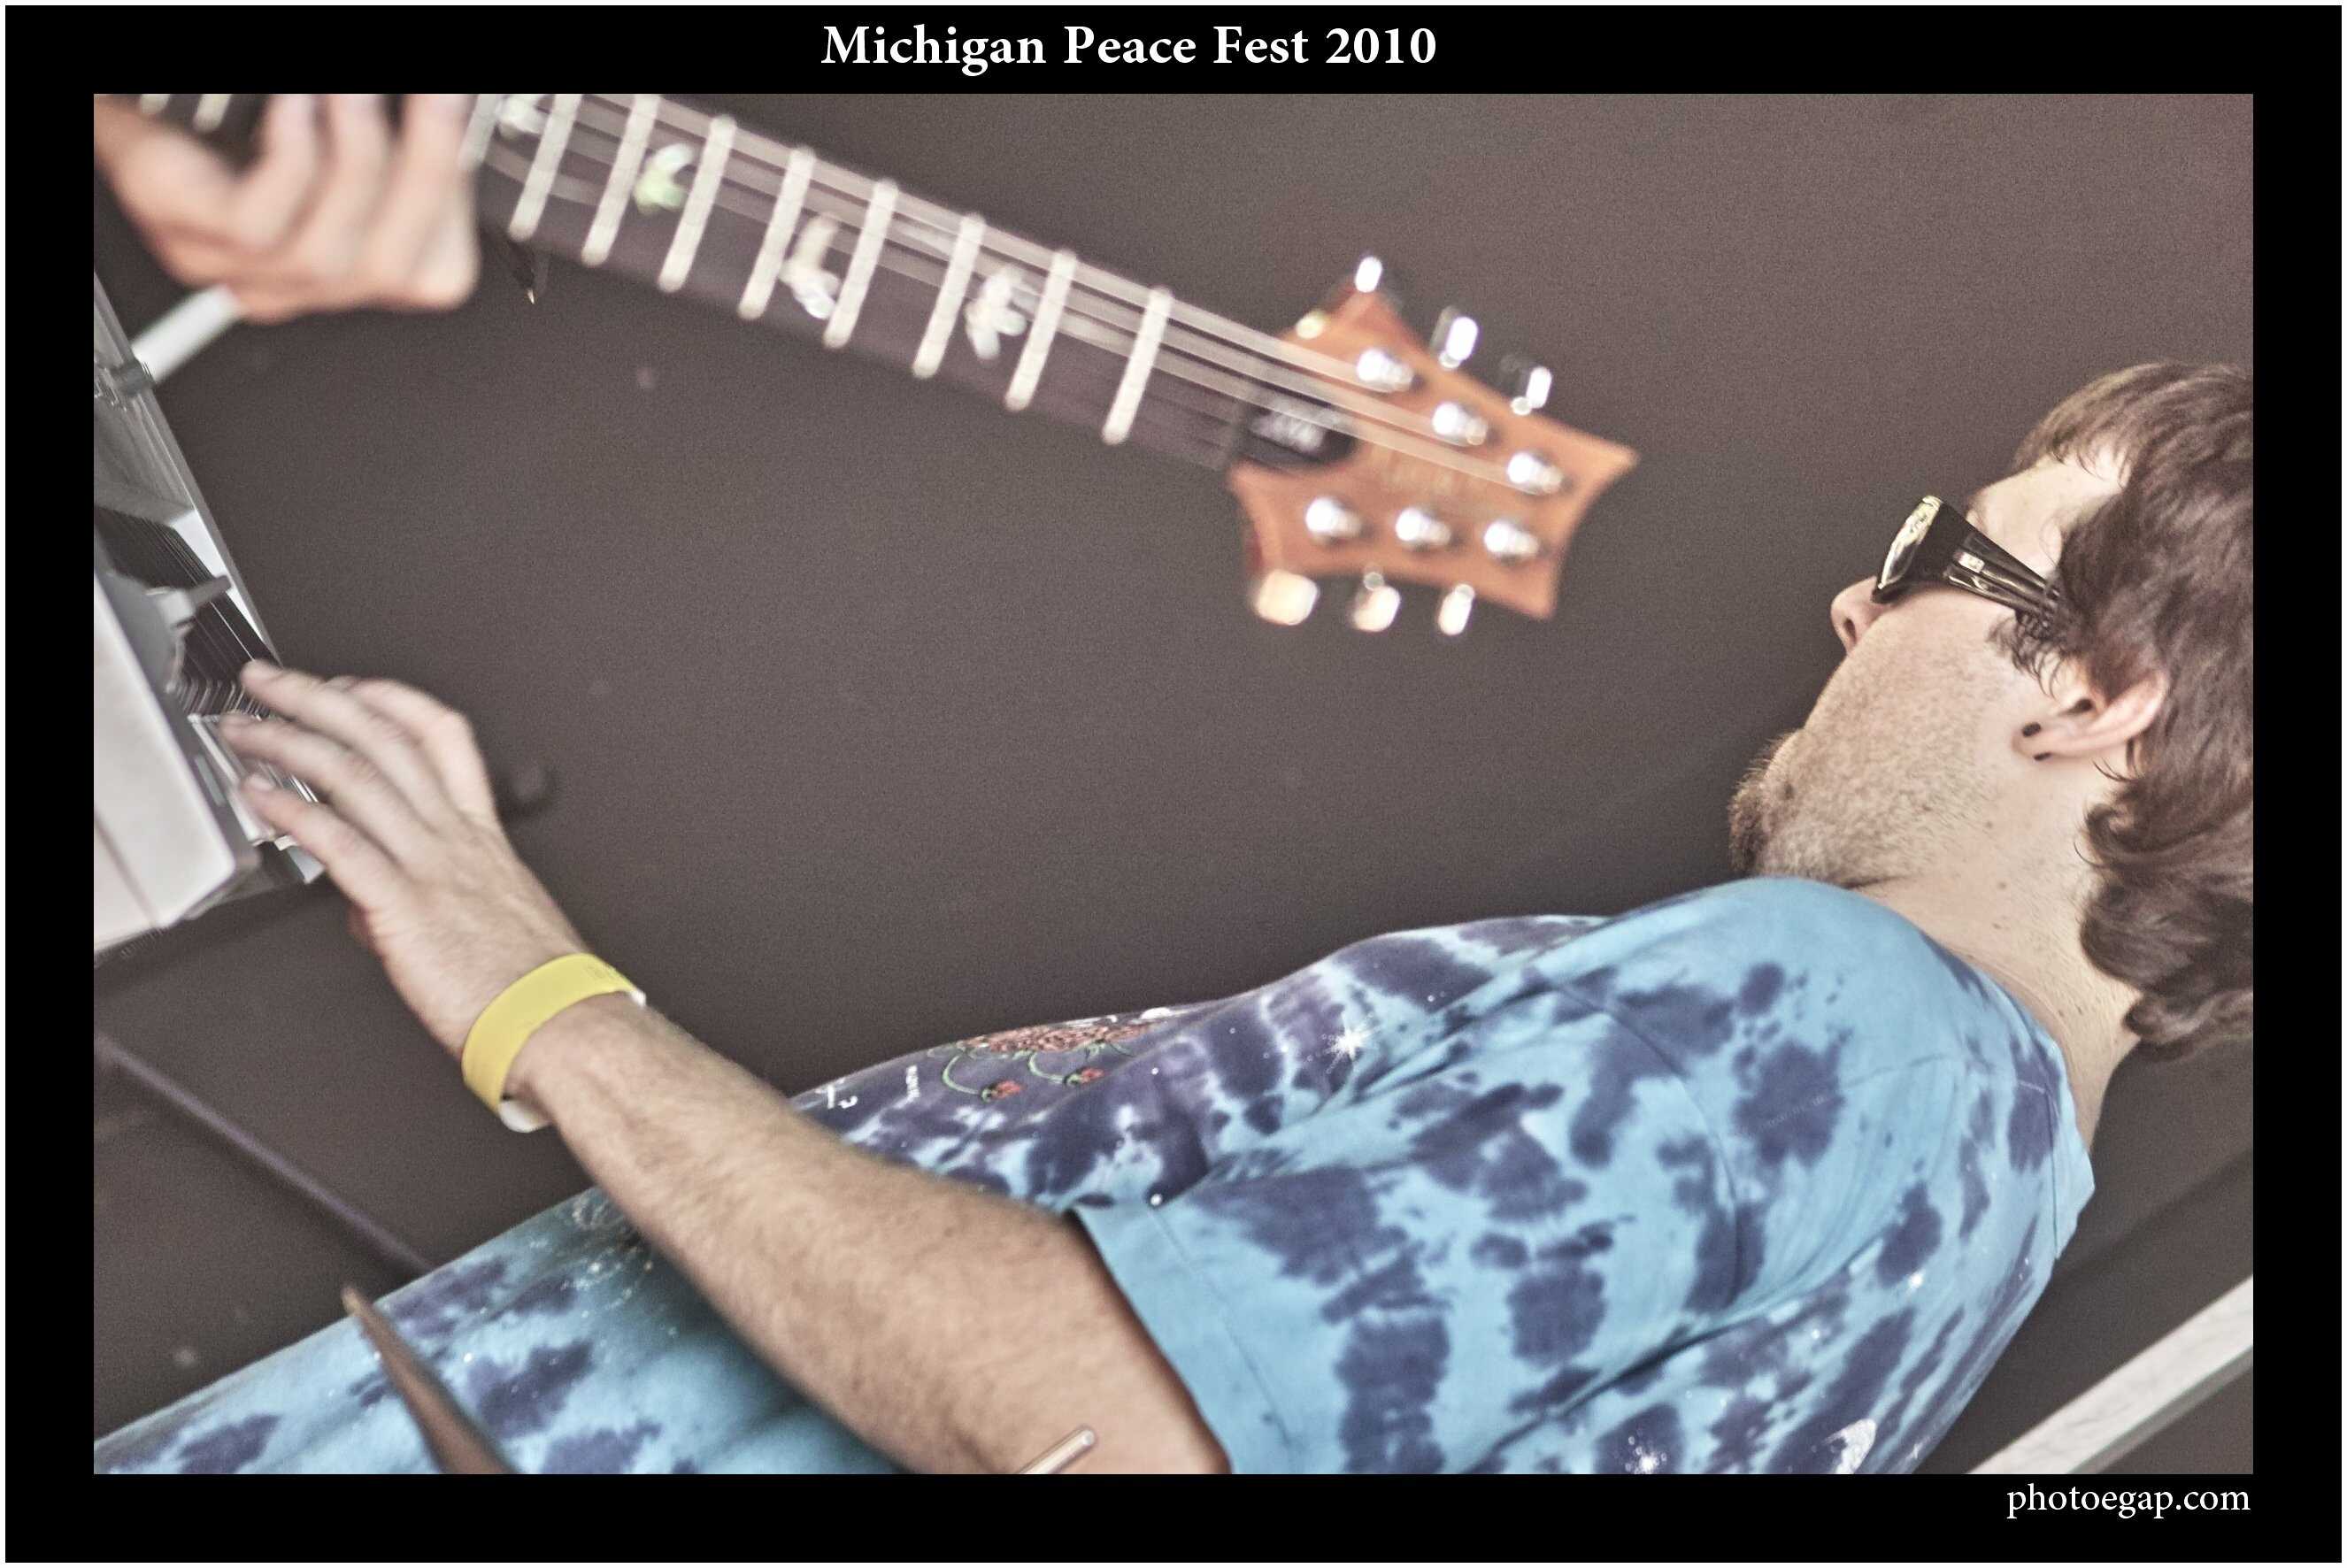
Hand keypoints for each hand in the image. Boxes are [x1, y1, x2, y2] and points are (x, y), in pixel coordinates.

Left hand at [92, 94, 480, 323]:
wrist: (148, 107)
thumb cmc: (243, 119)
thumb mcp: (348, 138)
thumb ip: (406, 145)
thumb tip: (467, 122)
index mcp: (357, 267)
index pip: (435, 276)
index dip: (455, 205)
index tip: (460, 120)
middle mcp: (306, 285)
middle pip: (388, 269)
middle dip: (423, 176)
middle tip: (434, 100)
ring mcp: (244, 275)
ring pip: (326, 257)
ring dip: (353, 158)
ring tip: (356, 92)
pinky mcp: (190, 241)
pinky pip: (256, 227)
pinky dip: (288, 159)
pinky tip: (294, 106)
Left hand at [221, 661, 585, 1053]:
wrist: (558, 1020)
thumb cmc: (532, 982)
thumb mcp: (490, 920)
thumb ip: (422, 899)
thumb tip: (367, 906)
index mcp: (482, 836)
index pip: (441, 739)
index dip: (390, 700)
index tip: (350, 687)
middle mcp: (455, 838)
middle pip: (385, 740)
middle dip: (318, 699)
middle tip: (271, 682)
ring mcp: (431, 867)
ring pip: (356, 777)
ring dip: (289, 743)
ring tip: (246, 731)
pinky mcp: (405, 908)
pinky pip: (340, 844)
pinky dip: (292, 812)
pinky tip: (260, 797)